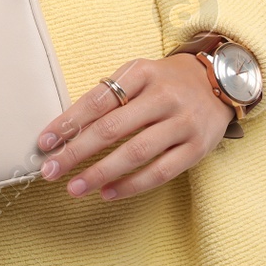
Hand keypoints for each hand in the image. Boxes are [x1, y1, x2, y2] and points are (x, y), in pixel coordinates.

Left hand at [35, 54, 235, 201]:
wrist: (220, 81)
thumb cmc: (167, 82)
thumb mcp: (139, 75)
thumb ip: (109, 96)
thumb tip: (66, 129)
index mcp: (141, 72)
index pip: (98, 99)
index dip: (69, 122)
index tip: (45, 142)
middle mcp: (163, 96)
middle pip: (112, 128)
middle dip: (76, 152)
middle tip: (50, 171)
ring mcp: (182, 122)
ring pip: (135, 152)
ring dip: (100, 173)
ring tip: (74, 188)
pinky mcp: (197, 148)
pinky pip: (160, 171)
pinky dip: (132, 185)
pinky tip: (108, 193)